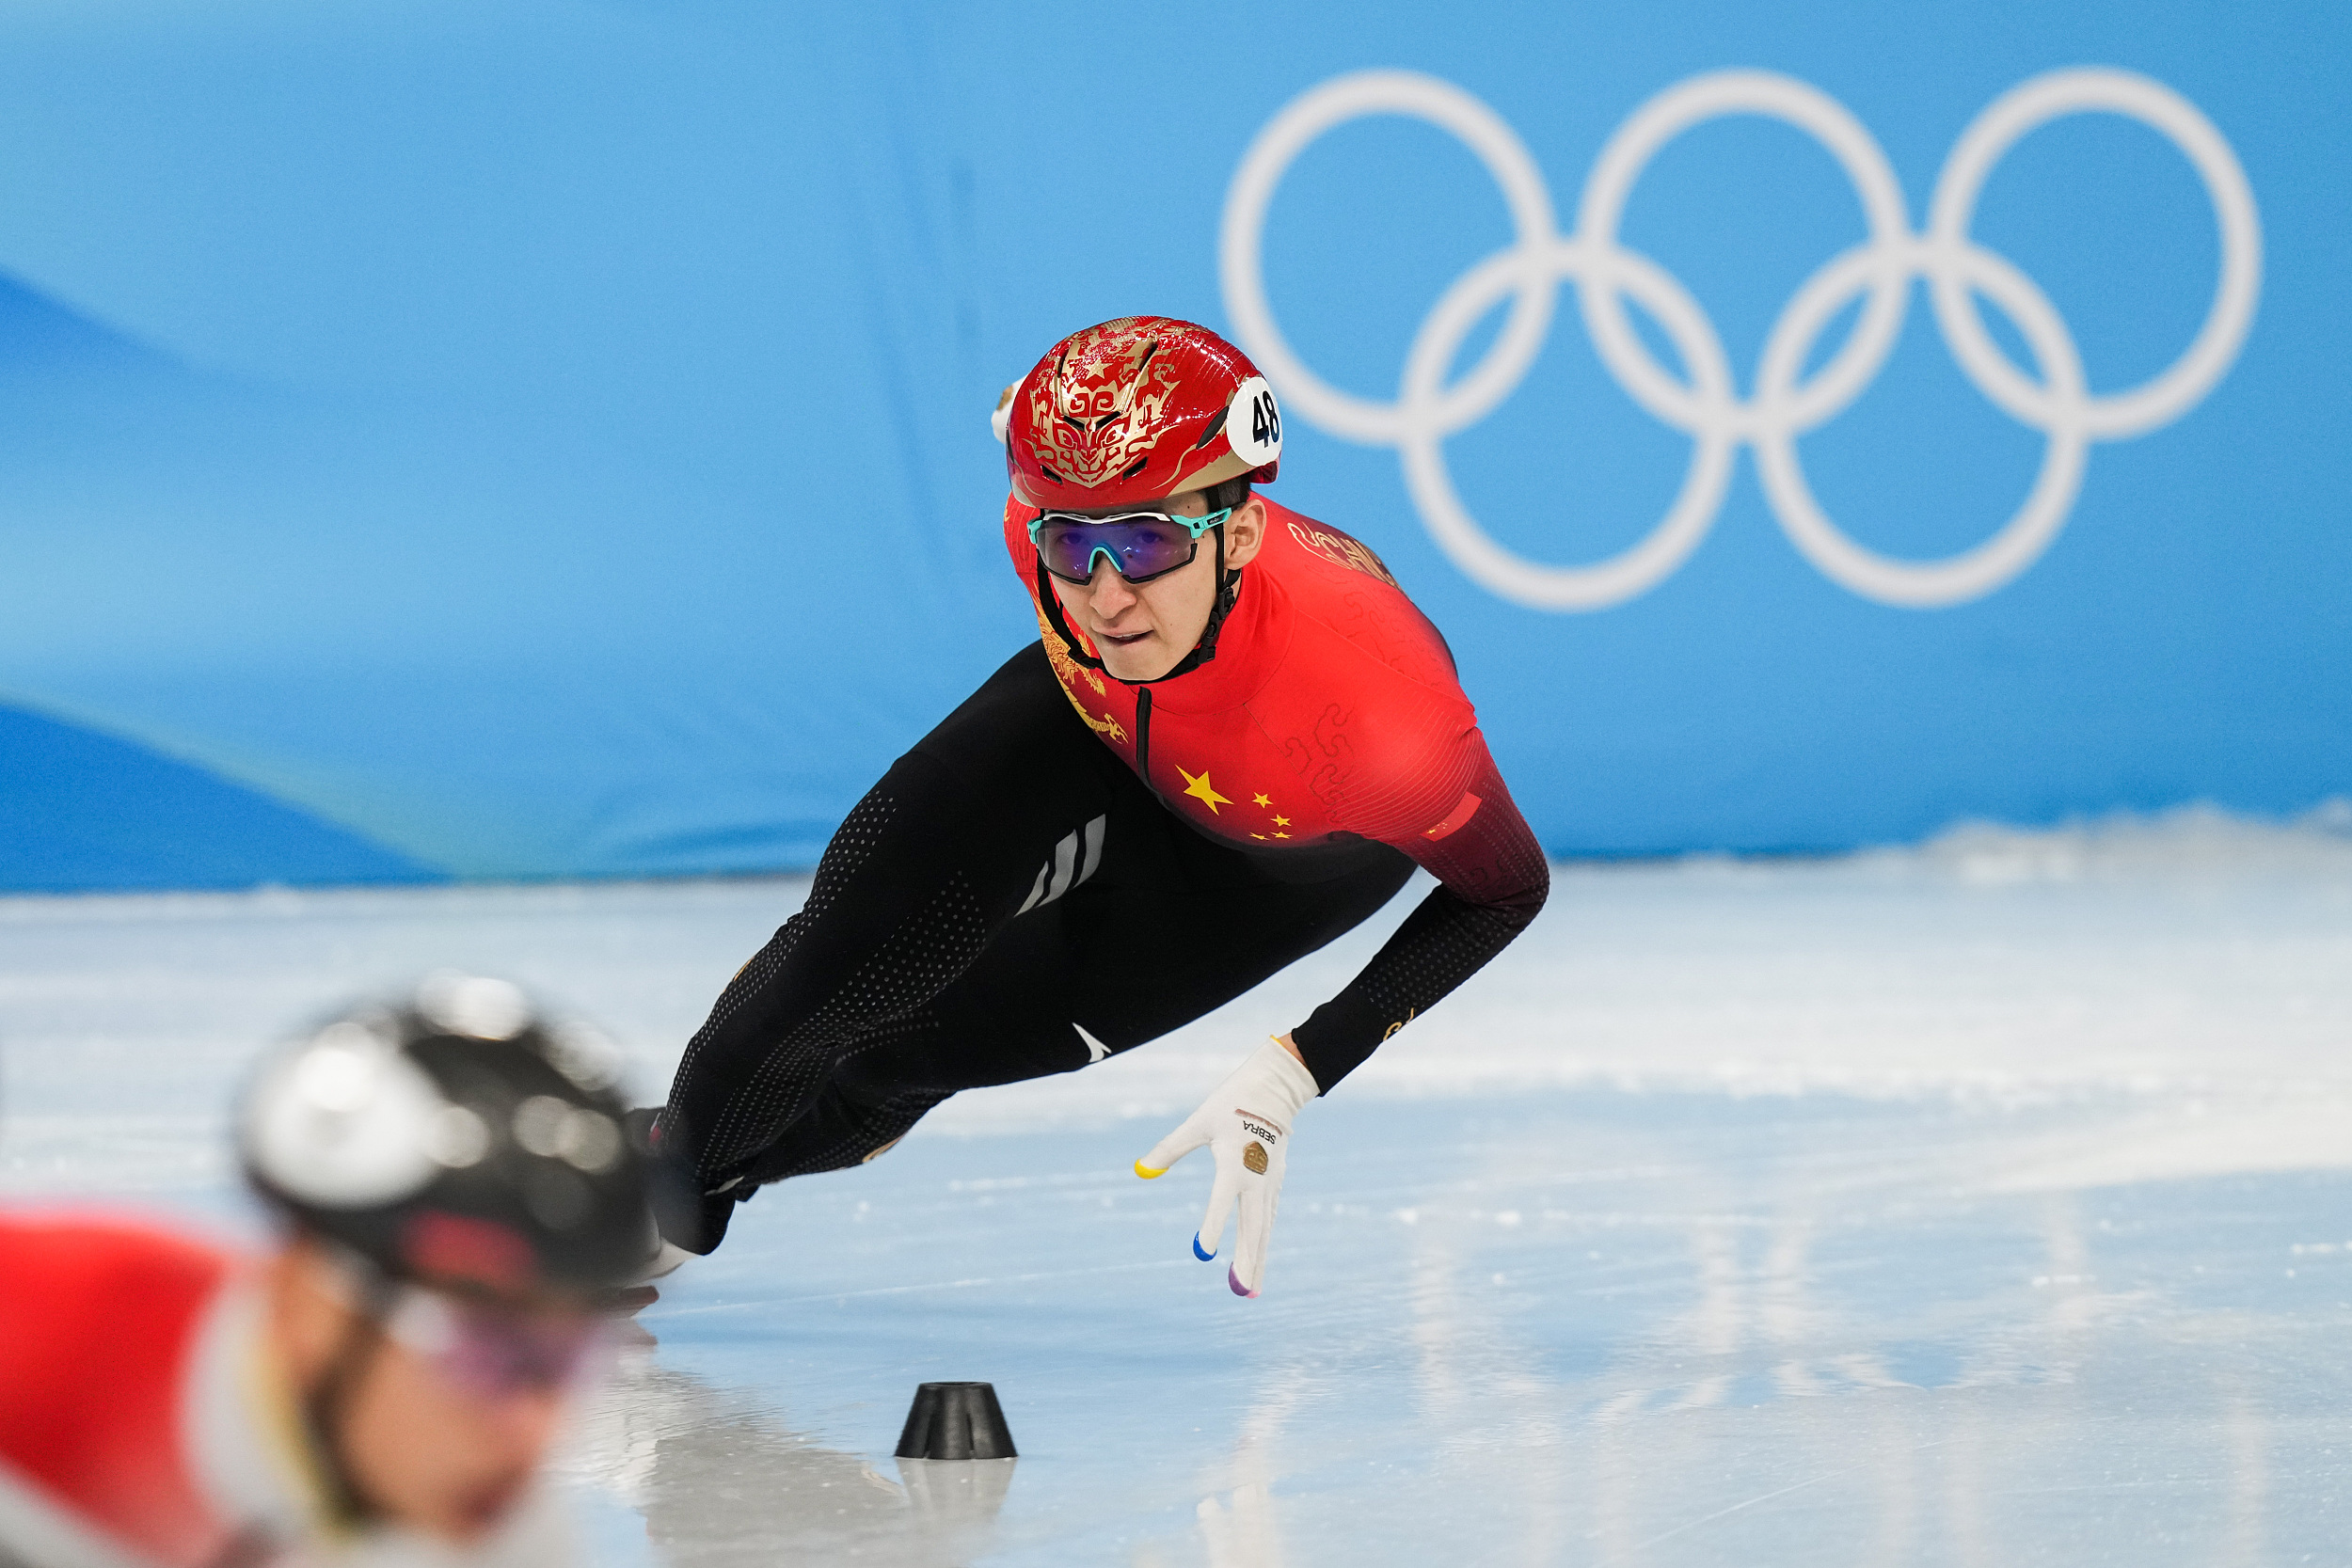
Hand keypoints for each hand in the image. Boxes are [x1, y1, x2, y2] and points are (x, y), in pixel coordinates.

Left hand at [1135, 1037, 1318, 1297]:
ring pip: (1263, 1228)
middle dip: (1246, 1260)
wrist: (1274, 1090)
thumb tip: (1140, 1168)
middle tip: (1239, 1291)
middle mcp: (1256, 1178)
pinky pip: (1268, 1218)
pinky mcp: (1275, 1182)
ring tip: (1250, 1290)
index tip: (1203, 1253)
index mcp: (1234, 1162)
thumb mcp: (1197, 1123)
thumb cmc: (1230, 1104)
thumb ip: (1170, 1149)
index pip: (1221, 1201)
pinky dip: (1263, 1242)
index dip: (1212, 1226)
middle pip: (1252, 1226)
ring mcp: (1269, 1182)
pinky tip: (1258, 1261)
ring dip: (1257, 1259)